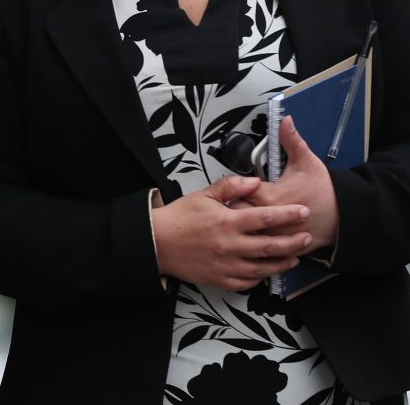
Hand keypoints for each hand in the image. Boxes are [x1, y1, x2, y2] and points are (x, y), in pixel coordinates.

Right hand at [153, 175, 310, 290]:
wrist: (157, 242)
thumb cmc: (179, 218)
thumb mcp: (203, 195)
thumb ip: (231, 186)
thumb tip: (255, 182)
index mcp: (227, 222)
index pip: (266, 217)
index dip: (288, 214)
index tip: (303, 211)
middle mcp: (231, 246)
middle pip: (272, 246)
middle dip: (294, 242)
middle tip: (307, 238)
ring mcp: (228, 265)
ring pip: (265, 267)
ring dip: (284, 262)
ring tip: (295, 257)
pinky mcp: (221, 279)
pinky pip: (249, 282)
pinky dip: (262, 277)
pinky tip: (268, 270)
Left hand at [243, 116, 339, 250]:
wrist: (347, 215)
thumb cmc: (325, 189)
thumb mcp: (307, 161)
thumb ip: (291, 140)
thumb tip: (284, 120)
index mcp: (271, 197)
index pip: (239, 193)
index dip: (234, 189)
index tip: (236, 186)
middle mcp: (271, 220)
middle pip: (236, 216)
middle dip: (231, 210)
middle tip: (231, 204)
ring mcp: (277, 237)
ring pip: (246, 236)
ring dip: (240, 229)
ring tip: (237, 222)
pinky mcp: (283, 249)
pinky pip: (261, 252)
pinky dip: (253, 246)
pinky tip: (250, 239)